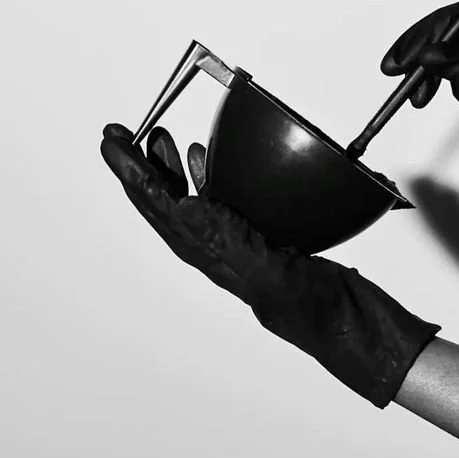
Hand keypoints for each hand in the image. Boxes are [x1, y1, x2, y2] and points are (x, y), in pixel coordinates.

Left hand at [100, 124, 439, 407]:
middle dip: (139, 164)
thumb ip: (221, 239)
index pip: (156, 203)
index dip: (129, 169)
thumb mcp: (262, 270)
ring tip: (159, 139)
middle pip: (162, 198)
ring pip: (188, 197)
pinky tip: (208, 161)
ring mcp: (234, 242)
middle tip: (121, 135)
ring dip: (170, 167)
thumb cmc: (309, 309)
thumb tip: (180, 204)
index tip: (111, 141)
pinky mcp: (258, 237)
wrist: (347, 323)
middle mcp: (213, 247)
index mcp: (208, 252)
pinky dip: (207, 175)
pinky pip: (220, 200)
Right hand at [380, 0, 458, 210]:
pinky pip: (446, 76)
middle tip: (395, 74)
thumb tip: (430, 55)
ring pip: (438, 56)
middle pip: (441, 34)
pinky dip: (435, 88)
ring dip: (424, 77)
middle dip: (419, 56)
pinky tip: (436, 99)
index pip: (456, 17)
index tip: (405, 58)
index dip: (425, 35)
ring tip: (418, 99)